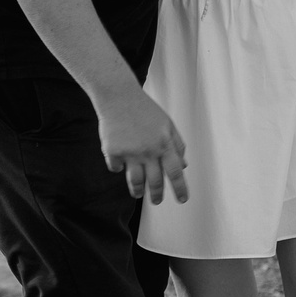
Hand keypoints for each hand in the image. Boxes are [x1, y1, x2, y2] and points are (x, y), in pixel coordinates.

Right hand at [99, 85, 188, 205]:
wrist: (118, 96)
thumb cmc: (144, 109)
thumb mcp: (167, 124)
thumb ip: (177, 144)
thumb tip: (183, 165)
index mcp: (164, 144)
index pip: (175, 173)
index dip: (180, 189)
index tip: (182, 200)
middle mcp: (148, 151)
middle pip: (155, 182)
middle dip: (157, 195)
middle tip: (157, 201)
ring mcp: (130, 152)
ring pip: (135, 181)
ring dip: (138, 191)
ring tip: (139, 193)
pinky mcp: (112, 151)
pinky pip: (115, 168)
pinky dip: (118, 168)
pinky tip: (120, 164)